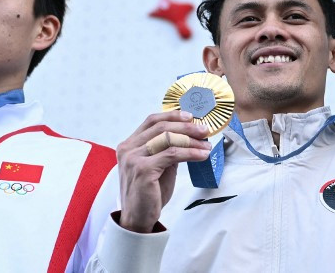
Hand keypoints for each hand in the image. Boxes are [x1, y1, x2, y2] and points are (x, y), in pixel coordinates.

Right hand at [115, 111, 211, 232]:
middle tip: (204, 129)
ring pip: (168, 139)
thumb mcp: (156, 166)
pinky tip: (202, 155)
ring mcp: (134, 159)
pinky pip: (172, 155)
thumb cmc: (148, 193)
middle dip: (186, 126)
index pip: (151, 121)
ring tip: (206, 144)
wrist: (137, 219)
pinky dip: (190, 153)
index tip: (190, 116)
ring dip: (191, 140)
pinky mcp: (143, 170)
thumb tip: (188, 135)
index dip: (172, 115)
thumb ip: (165, 150)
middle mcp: (128, 149)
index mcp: (129, 145)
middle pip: (161, 127)